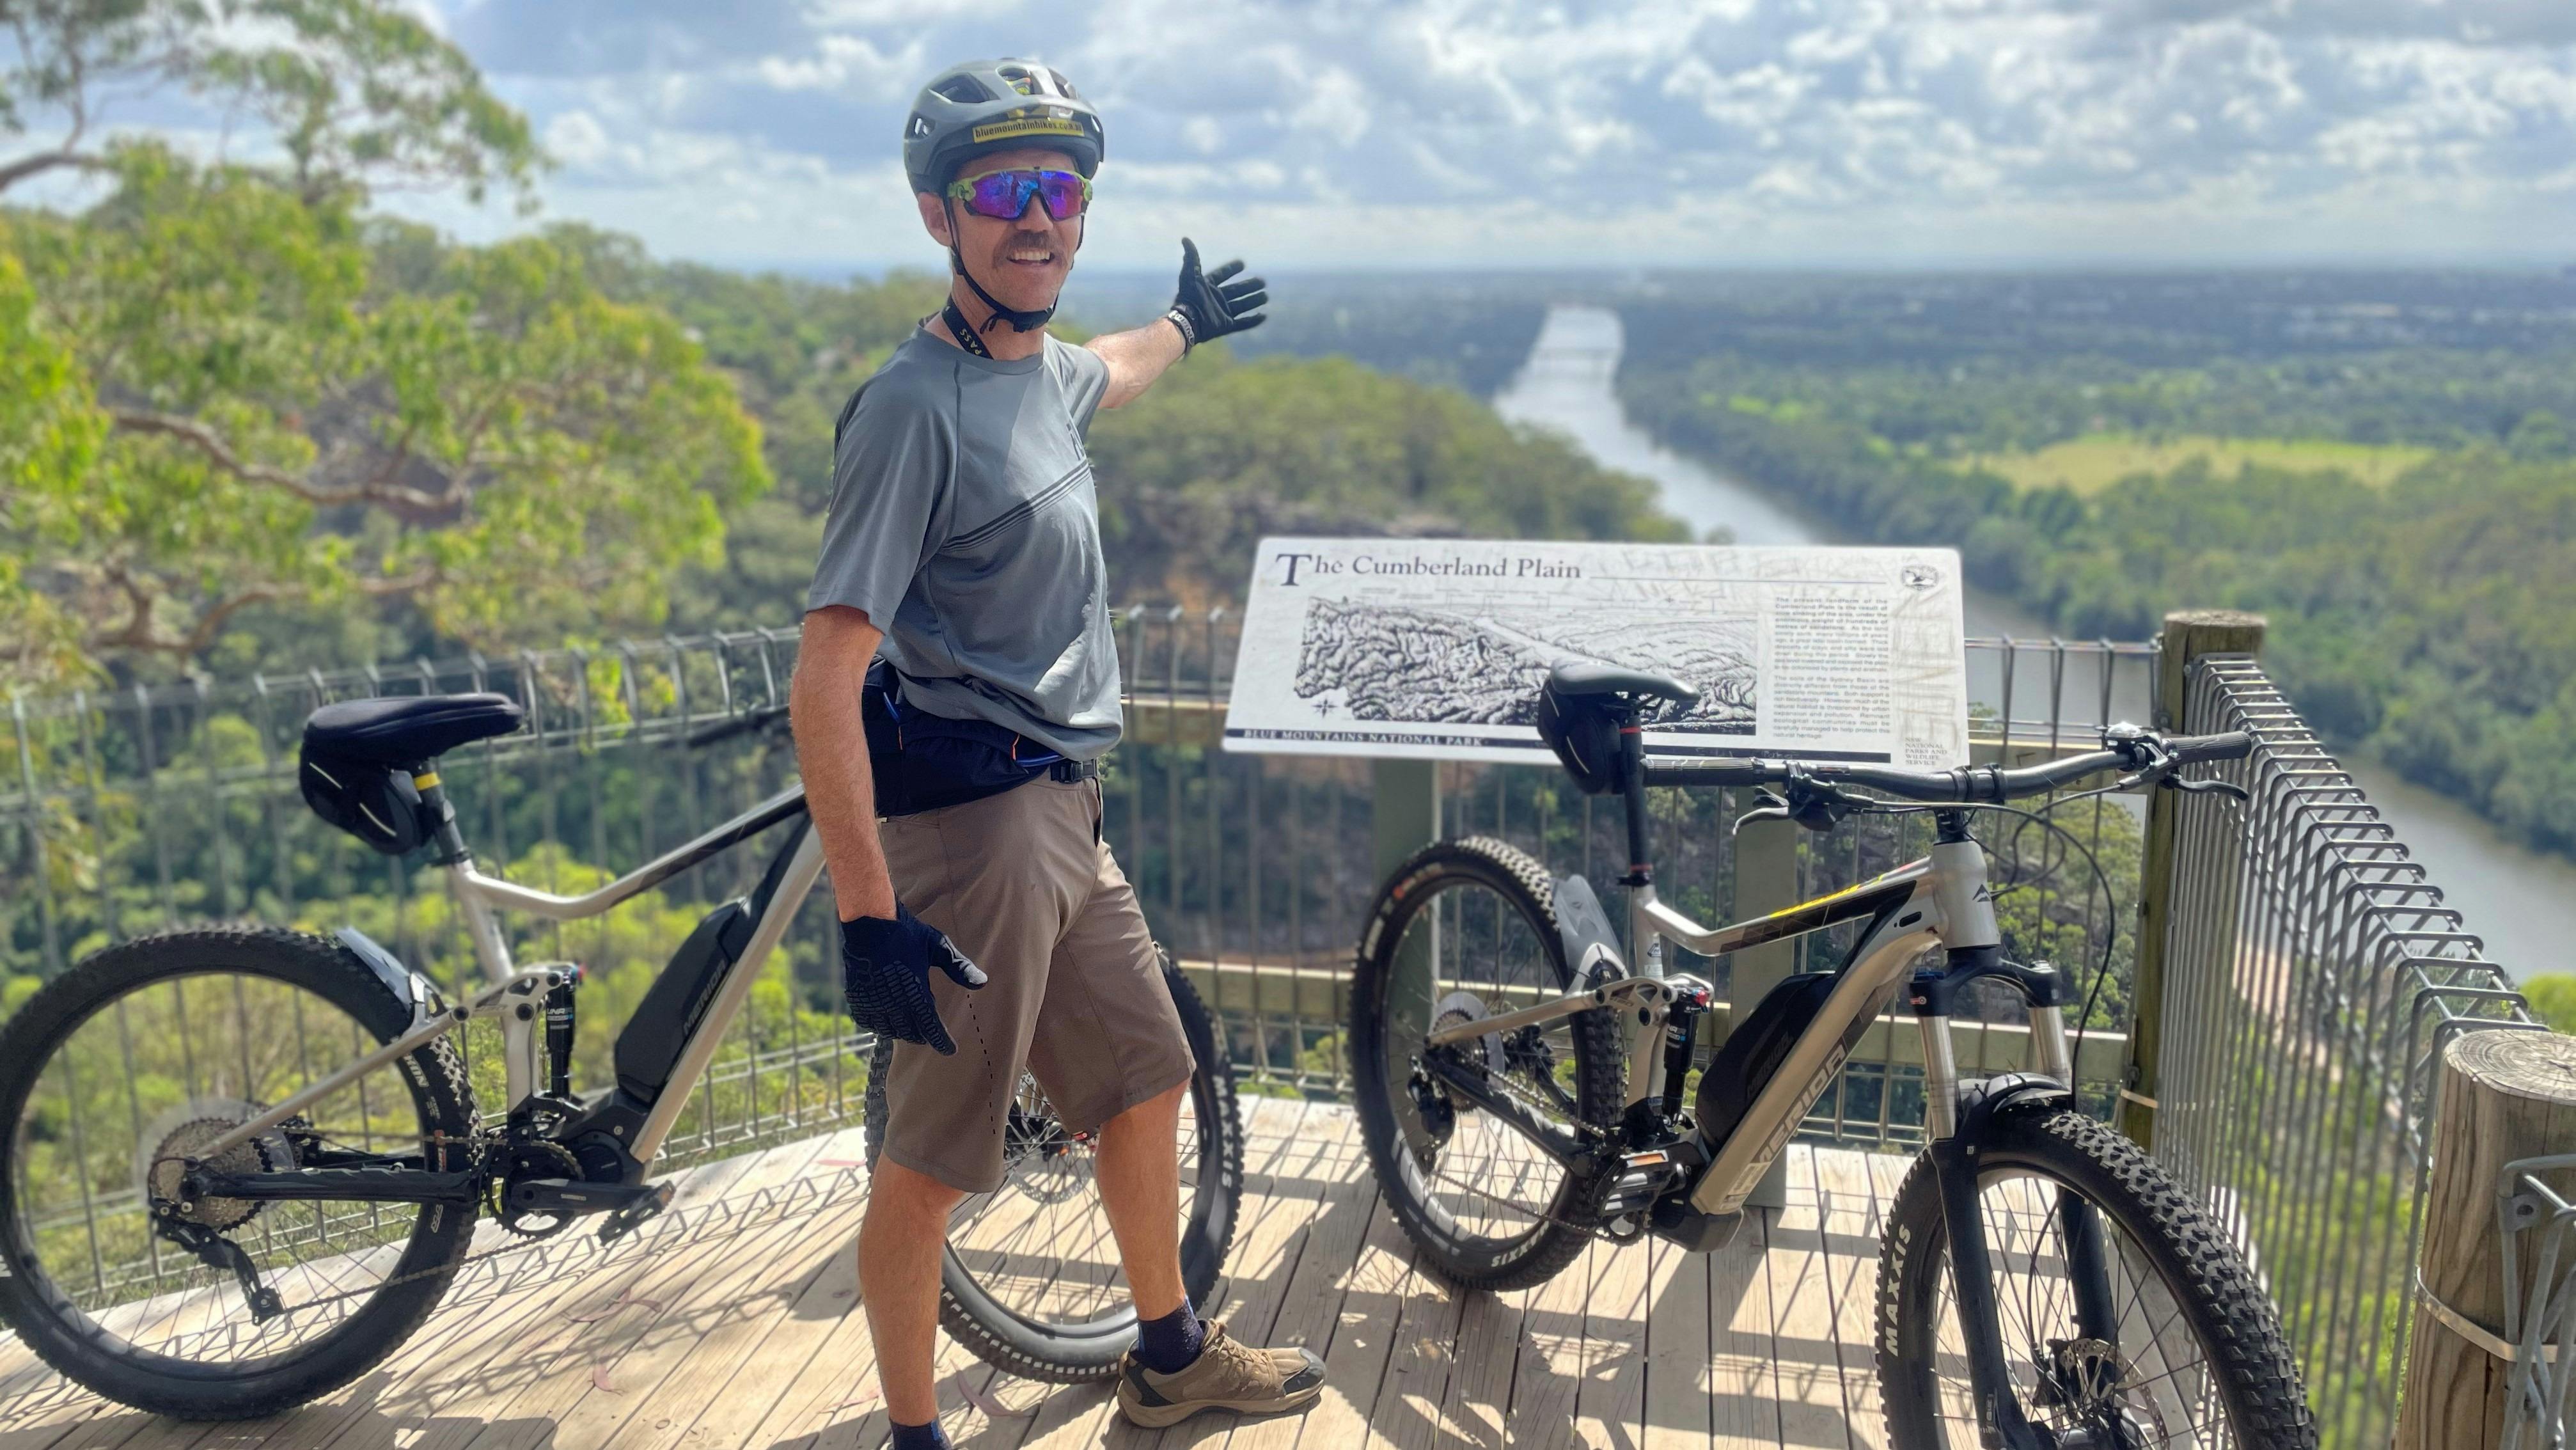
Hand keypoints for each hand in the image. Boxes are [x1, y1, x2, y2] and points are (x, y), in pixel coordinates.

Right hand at [841, 904, 986, 1055]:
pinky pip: (869, 1023)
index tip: (951, 1050)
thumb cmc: (908, 933)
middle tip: (929, 1032)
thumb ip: (959, 968)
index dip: (942, 1042)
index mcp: (915, 993)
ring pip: (890, 1031)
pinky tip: (887, 1017)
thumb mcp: (938, 947)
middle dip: (922, 1035)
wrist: (870, 922)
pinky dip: (880, 1024)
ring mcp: (873, 1003)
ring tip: (910, 1025)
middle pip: (911, 1033)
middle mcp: (893, 1004)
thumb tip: (983, 983)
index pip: (931, 1028)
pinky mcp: (858, 998)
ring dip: (902, 1030)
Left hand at [1164, 238, 1266, 351]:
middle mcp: (1216, 299)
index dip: (1231, 269)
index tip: (1242, 263)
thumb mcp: (1189, 275)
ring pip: (1242, 305)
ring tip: (1266, 296)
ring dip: (1254, 300)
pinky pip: (1242, 323)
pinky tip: (1263, 316)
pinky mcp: (1226, 326)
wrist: (1188, 321)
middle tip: (1262, 281)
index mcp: (1208, 286)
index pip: (1222, 275)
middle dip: (1249, 285)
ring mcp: (1222, 313)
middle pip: (1237, 290)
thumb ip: (1191, 257)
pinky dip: (1253, 320)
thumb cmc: (1188, 297)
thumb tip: (1185, 239)